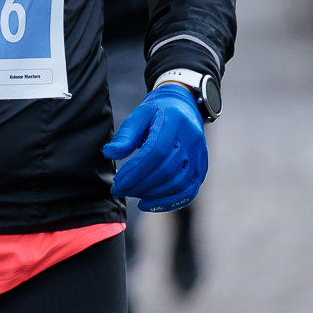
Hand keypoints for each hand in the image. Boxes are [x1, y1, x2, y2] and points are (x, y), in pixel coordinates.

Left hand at [104, 83, 208, 210]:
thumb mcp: (139, 115)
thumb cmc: (157, 113)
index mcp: (174, 123)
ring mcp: (199, 157)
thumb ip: (126, 135)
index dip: (135, 170)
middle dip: (139, 185)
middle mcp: (191, 141)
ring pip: (177, 184)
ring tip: (131, 193)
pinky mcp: (202, 170)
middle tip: (119, 190)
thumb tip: (110, 153)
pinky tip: (147, 204)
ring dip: (151, 194)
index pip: (155, 153)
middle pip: (165, 171)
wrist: (183, 109)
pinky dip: (168, 202)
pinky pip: (188, 192)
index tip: (117, 181)